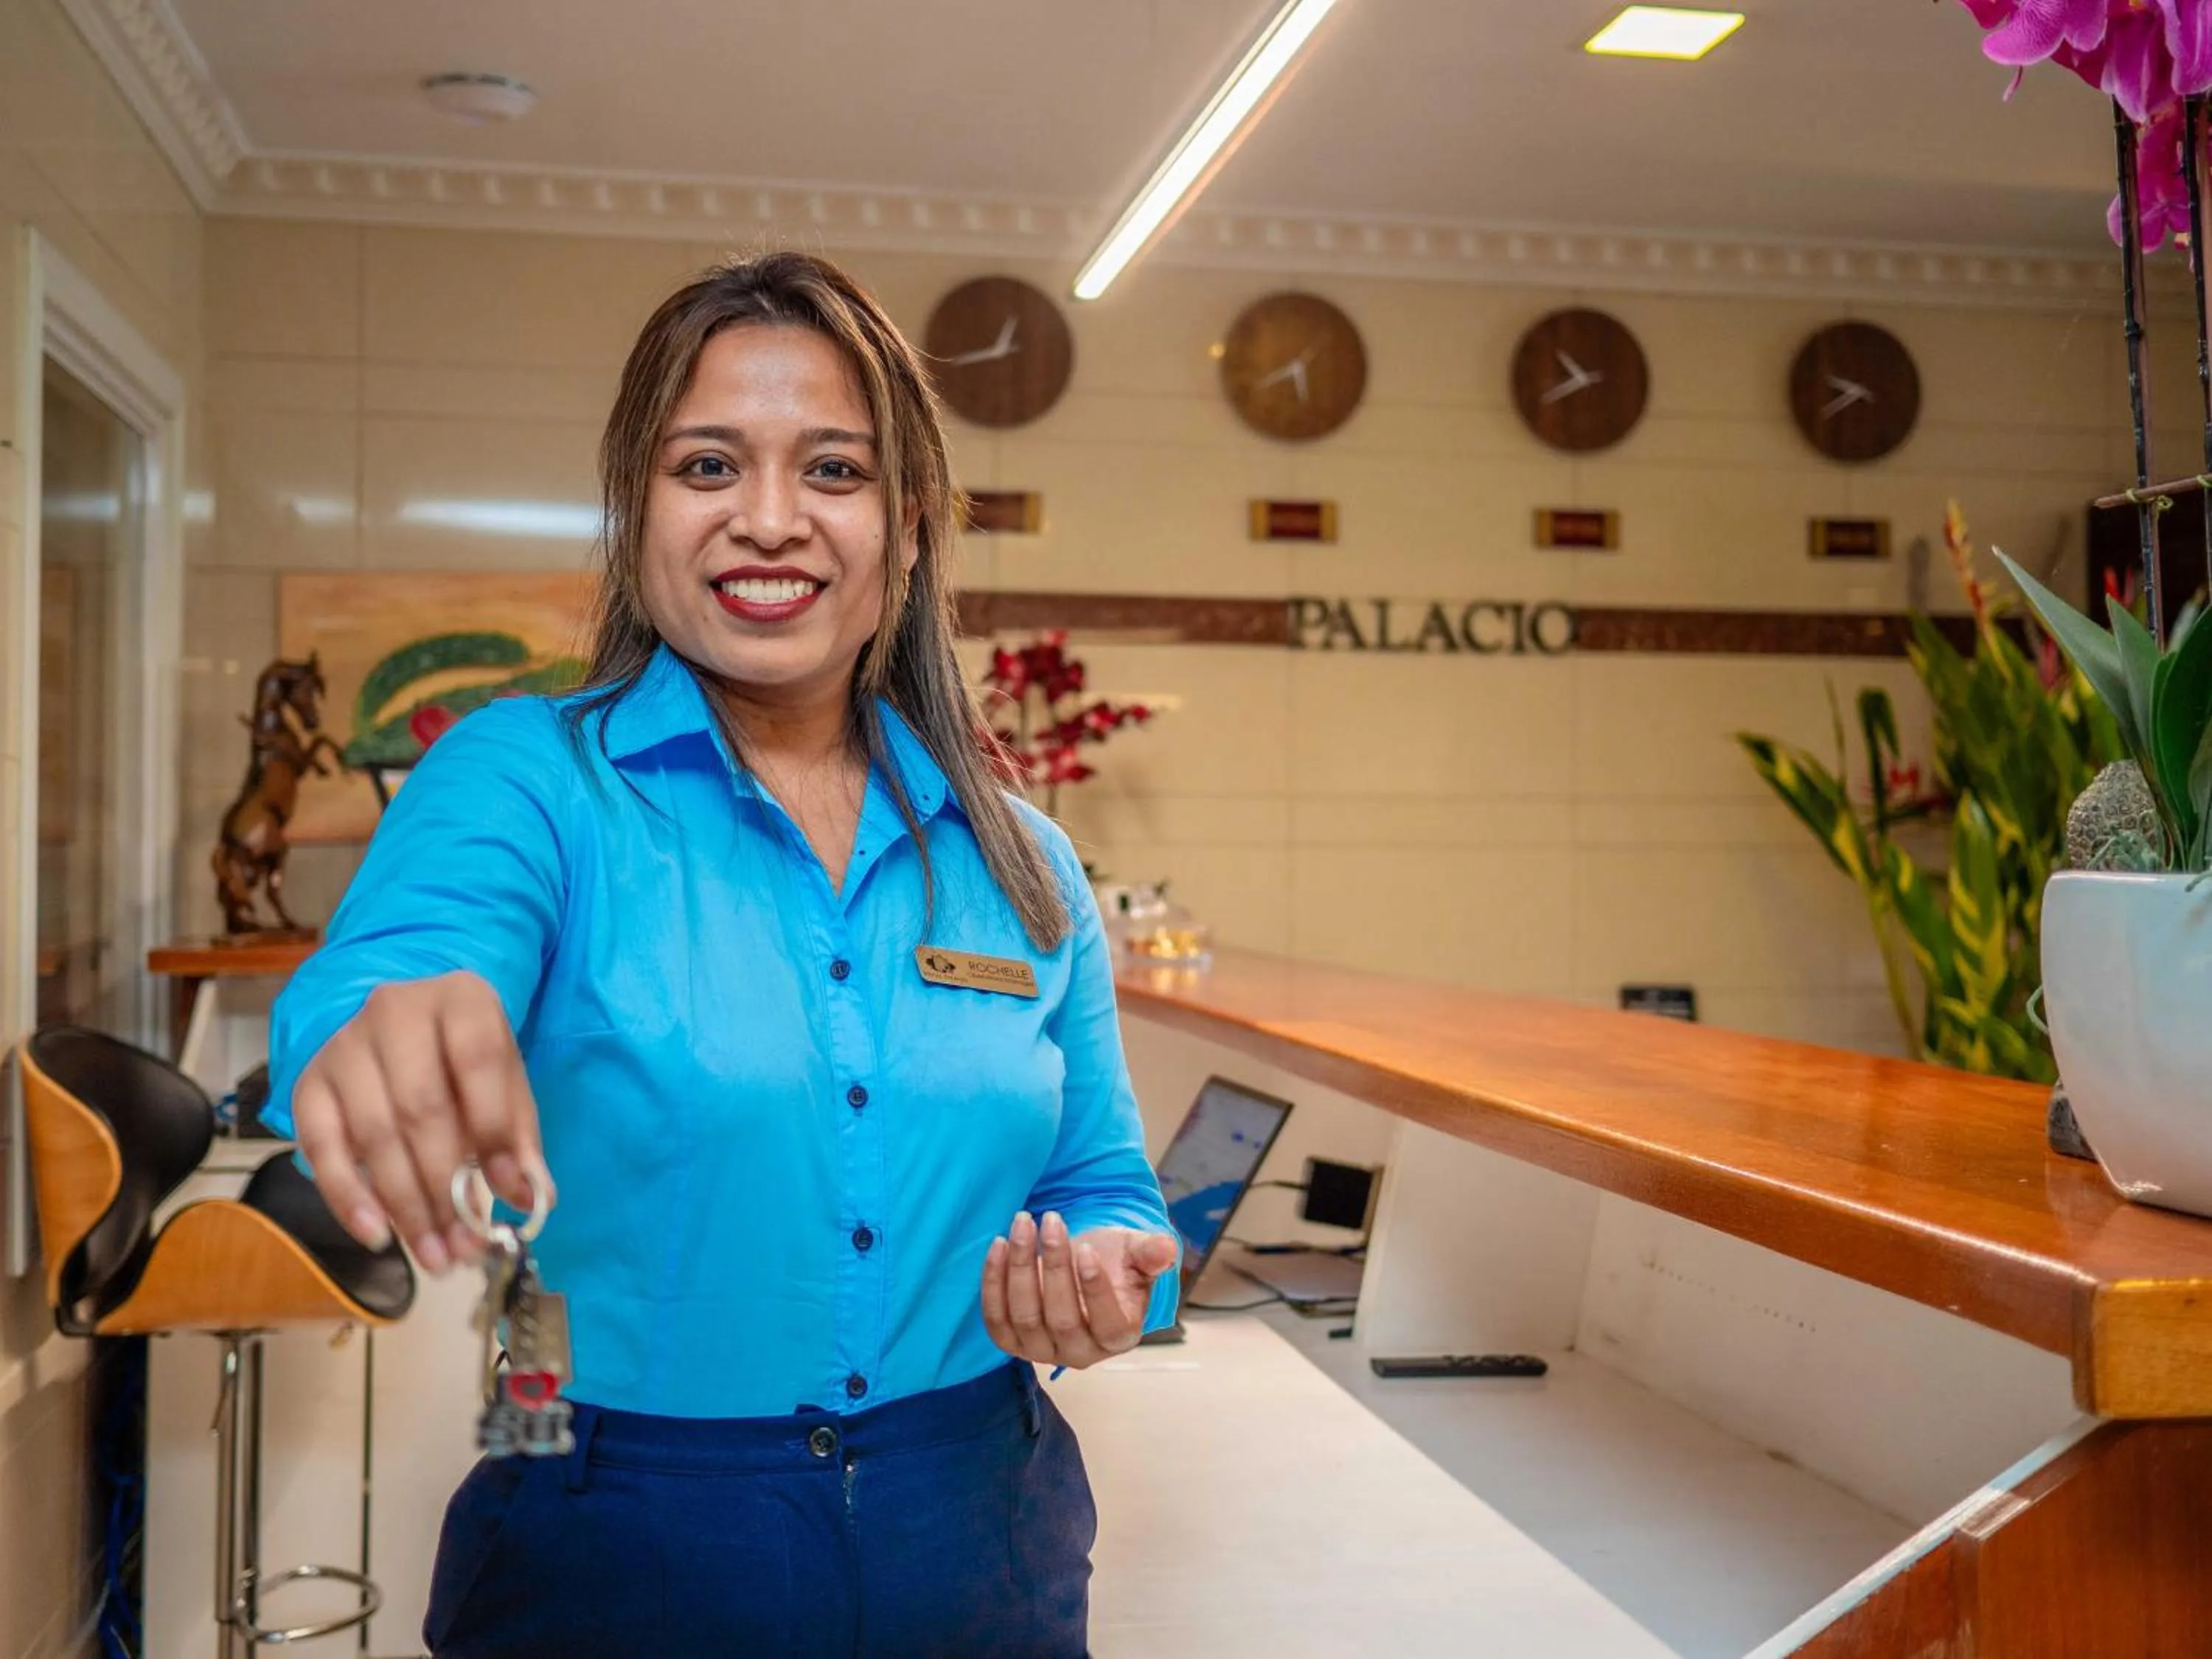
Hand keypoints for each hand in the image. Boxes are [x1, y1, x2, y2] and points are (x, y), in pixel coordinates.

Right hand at [290, 970, 550, 1274]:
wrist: (403, 1026)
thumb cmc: (465, 1060)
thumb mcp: (505, 1083)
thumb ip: (518, 1136)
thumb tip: (532, 1199)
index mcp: (460, 999)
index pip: (478, 1060)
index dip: (493, 1128)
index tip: (507, 1192)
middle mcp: (395, 1011)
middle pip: (420, 1108)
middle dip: (446, 1187)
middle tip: (466, 1245)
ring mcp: (345, 1046)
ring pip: (374, 1134)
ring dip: (405, 1205)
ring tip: (435, 1255)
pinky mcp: (309, 1082)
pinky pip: (320, 1147)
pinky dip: (348, 1197)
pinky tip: (377, 1236)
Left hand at [980, 1212, 1178, 1369]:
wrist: (1082, 1266)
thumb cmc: (1114, 1262)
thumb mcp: (1137, 1253)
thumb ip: (1152, 1253)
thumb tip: (1166, 1249)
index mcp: (1119, 1336)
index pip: (1108, 1322)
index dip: (1095, 1288)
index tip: (1085, 1247)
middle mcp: (1080, 1353)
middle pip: (1061, 1318)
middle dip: (1053, 1265)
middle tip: (1051, 1220)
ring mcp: (1041, 1351)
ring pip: (1024, 1317)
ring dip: (1019, 1267)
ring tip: (1023, 1224)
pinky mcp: (1011, 1341)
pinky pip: (995, 1319)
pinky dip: (993, 1282)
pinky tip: (998, 1244)